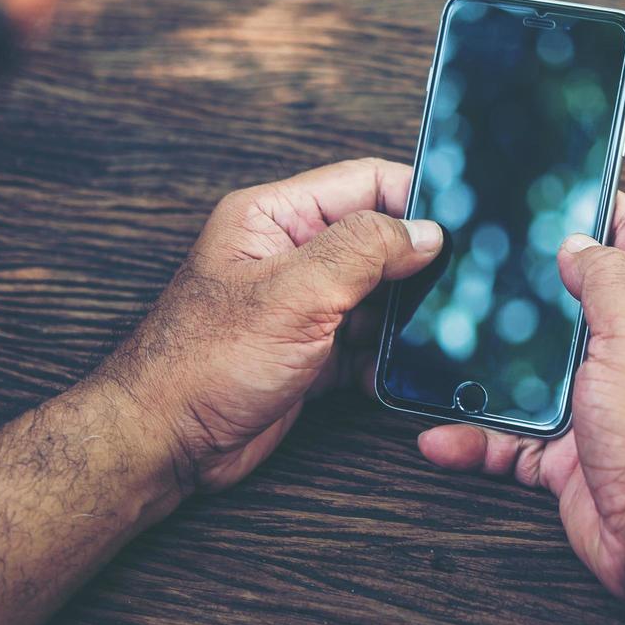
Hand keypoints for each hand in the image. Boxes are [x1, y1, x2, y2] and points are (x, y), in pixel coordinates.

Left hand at [98, 158, 442, 493]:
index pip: (364, 181)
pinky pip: (366, 346)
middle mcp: (290, 254)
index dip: (414, 198)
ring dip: (404, 320)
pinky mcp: (309, 353)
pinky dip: (384, 361)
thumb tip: (425, 231)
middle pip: (378, 240)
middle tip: (455, 286)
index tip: (460, 224)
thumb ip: (364, 251)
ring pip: (378, 296)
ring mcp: (301, 305)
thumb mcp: (294, 292)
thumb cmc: (203, 362)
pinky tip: (391, 375)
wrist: (164, 444)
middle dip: (416, 265)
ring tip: (426, 335)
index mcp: (275, 217)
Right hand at [417, 194, 624, 597]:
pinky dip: (476, 436)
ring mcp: (603, 401)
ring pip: (534, 368)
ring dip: (487, 367)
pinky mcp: (571, 451)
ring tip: (439, 348)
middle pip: (577, 297)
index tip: (552, 181)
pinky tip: (440, 434)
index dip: (598, 204)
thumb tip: (576, 243)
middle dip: (527, 283)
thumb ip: (609, 276)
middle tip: (477, 254)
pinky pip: (512, 435)